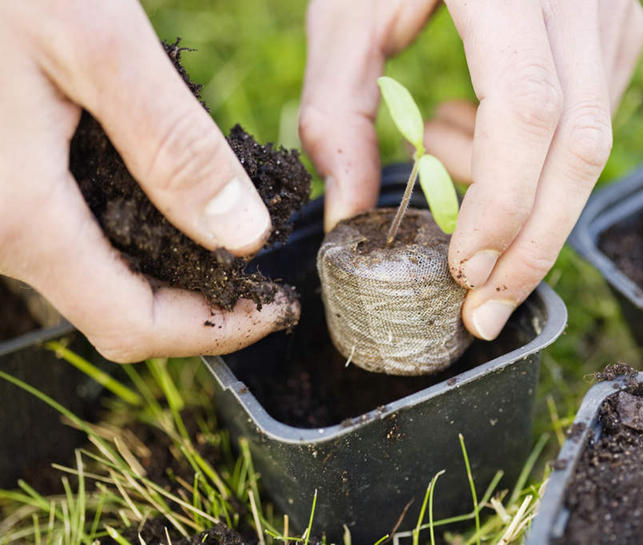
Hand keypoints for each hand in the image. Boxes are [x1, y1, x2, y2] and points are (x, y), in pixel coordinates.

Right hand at [0, 1, 294, 361]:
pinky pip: (74, 237)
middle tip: (263, 274)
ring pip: (96, 276)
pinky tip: (173, 199)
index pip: (132, 324)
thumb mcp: (99, 46)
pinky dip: (134, 237)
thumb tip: (243, 235)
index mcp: (20, 216)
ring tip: (232, 239)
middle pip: (115, 309)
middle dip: (198, 304)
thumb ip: (174, 144)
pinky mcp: (2, 188)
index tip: (276, 307)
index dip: (216, 330)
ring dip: (170, 270)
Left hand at [300, 0, 642, 339]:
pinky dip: (533, 157)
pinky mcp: (617, 26)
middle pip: (581, 146)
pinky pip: (589, 120)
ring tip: (438, 148)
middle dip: (532, 243)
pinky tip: (469, 122)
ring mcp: (611, 9)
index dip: (502, 204)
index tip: (462, 269)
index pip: (529, 112)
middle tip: (481, 306)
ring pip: (592, 142)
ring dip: (522, 192)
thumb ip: (341, 112)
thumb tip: (349, 215)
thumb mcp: (346, 12)